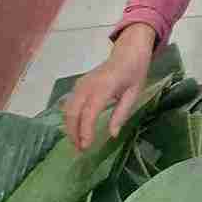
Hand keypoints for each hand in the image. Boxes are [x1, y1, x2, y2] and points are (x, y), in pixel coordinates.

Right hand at [63, 28, 153, 151]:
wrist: (128, 51)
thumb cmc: (134, 72)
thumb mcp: (134, 93)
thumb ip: (122, 113)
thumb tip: (112, 134)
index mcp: (104, 86)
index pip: (89, 112)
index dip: (85, 131)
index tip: (86, 147)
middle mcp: (88, 85)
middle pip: (72, 113)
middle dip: (74, 133)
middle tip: (81, 150)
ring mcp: (80, 84)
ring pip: (67, 110)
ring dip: (70, 128)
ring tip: (79, 143)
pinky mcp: (78, 85)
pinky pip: (69, 104)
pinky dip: (70, 119)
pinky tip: (77, 130)